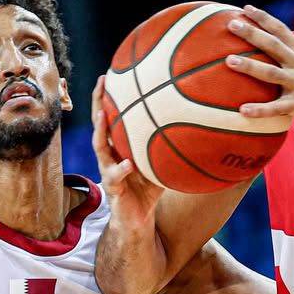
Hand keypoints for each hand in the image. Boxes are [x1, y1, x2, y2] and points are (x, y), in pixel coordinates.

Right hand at [91, 76, 164, 228]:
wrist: (137, 219)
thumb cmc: (149, 189)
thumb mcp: (160, 164)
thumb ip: (169, 146)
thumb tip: (194, 125)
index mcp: (118, 146)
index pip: (111, 116)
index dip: (109, 96)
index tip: (110, 73)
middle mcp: (109, 155)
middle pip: (99, 125)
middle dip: (98, 102)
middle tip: (102, 82)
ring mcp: (108, 171)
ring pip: (100, 148)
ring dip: (101, 131)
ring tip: (104, 115)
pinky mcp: (113, 189)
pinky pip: (115, 177)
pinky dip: (121, 169)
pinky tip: (128, 164)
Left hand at [225, 6, 293, 139]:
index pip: (282, 31)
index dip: (264, 19)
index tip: (246, 8)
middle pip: (273, 45)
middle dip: (252, 33)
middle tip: (231, 24)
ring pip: (271, 73)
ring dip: (249, 66)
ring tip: (229, 61)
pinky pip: (277, 109)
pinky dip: (259, 110)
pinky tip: (243, 111)